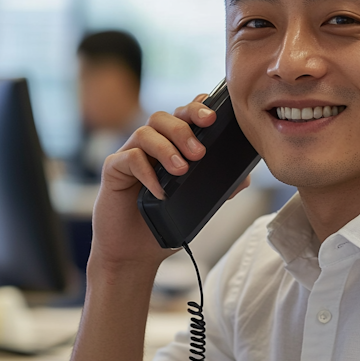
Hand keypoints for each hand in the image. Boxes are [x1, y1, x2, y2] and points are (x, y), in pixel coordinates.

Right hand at [89, 94, 216, 272]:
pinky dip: (147, 171)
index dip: (197, 107)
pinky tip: (160, 190)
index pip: (185, 114)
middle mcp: (152, 144)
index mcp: (173, 144)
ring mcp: (131, 154)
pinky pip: (129, 158)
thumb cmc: (167, 221)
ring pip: (146, 131)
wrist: (136, 253)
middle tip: (199, 152)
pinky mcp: (114, 170)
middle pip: (165, 116)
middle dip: (185, 128)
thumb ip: (222, 187)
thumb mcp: (200, 203)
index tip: (213, 117)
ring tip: (182, 170)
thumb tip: (245, 177)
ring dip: (167, 147)